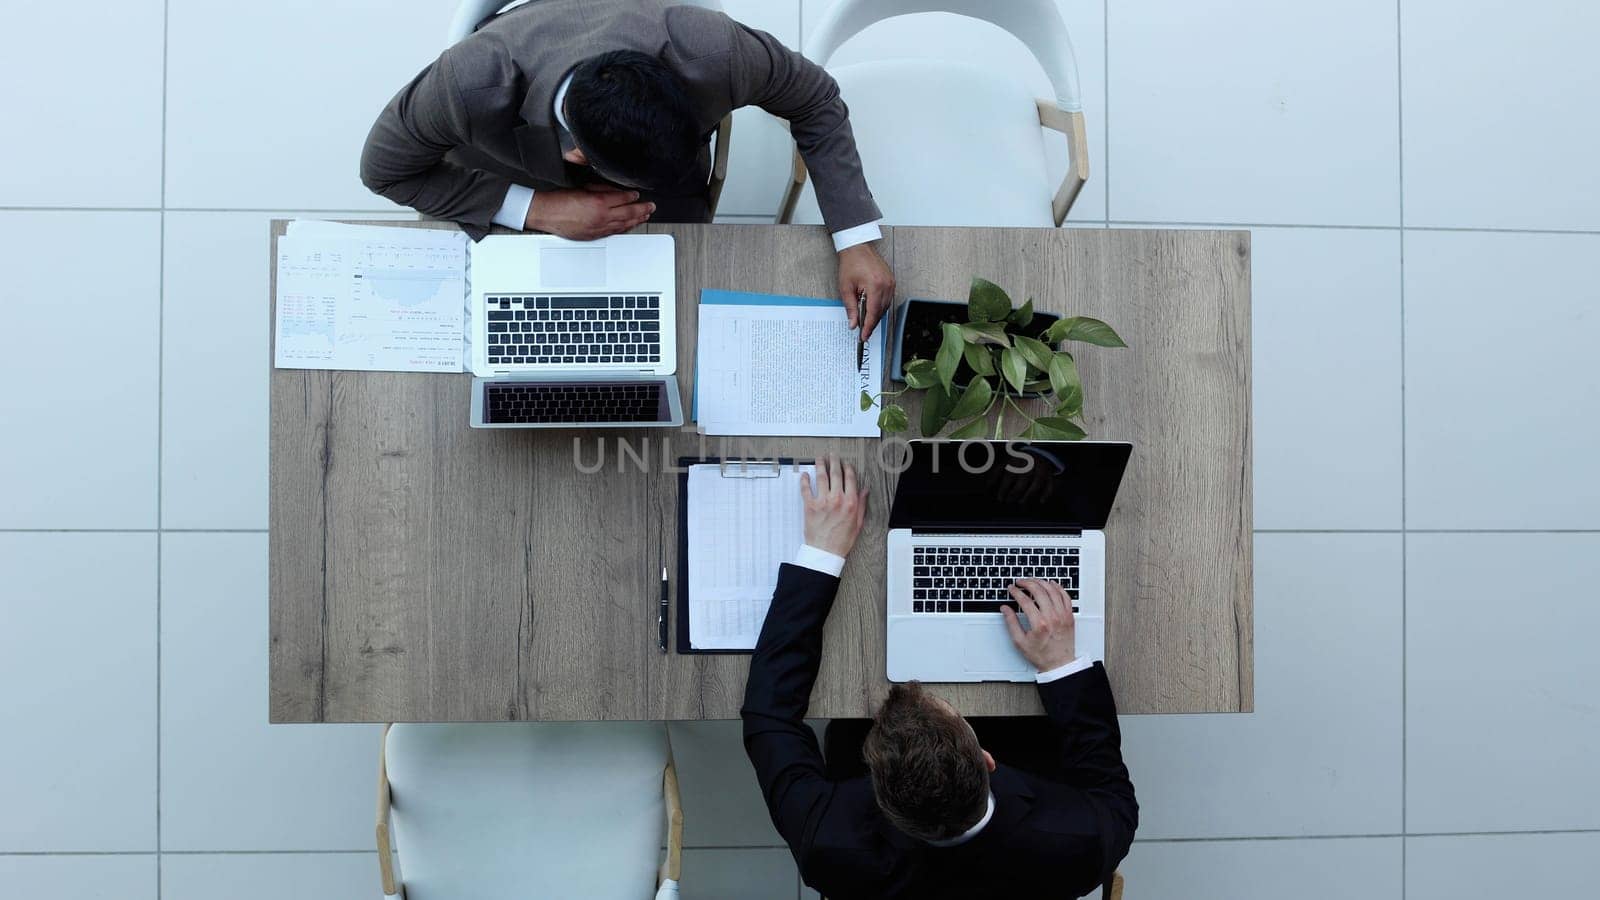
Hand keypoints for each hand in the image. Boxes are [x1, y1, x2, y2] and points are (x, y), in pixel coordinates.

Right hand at [525, 184, 654, 239]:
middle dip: (642, 210)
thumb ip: (601, 190)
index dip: (633, 196)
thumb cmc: (560, 200)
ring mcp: (599, 228)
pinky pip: (614, 232)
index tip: (638, 194)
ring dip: (636, 220)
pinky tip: (629, 226)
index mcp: (599, 203)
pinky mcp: (594, 235)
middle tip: (651, 207)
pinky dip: (624, 228)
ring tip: (645, 216)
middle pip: (628, 213)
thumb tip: (615, 192)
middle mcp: (601, 217)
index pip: (623, 199)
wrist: (546, 214)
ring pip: (623, 225)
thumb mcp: (584, 188)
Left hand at [800, 455, 867, 558]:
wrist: (826, 551)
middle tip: (832, 455)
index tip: (846, 463)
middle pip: (836, 474)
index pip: (850, 478)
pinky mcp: (810, 506)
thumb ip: (861, 504)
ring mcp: (822, 501)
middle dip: (834, 461)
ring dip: (820, 465)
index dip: (848, 468)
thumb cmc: (842, 540)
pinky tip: (805, 474)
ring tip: (819, 459)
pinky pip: (806, 489)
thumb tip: (864, 490)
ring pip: (821, 477)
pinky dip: (804, 480)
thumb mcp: (858, 522)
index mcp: (850, 502)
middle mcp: (837, 499)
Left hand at [837, 243, 894, 340]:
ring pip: (885, 306)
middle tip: (863, 331)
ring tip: (866, 321)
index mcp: (875, 286)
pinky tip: (872, 309)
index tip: (864, 336)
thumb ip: (850, 308)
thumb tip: (853, 323)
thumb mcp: (846, 288)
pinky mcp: (891, 281)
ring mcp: (891, 283)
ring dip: (876, 315)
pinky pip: (887, 299)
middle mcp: (886, 285)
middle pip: (881, 312)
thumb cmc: (851, 263)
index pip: (873, 313)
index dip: (868, 327)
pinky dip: (880, 306)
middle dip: (871, 323)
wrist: (857, 247)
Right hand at [1001, 579, 1076, 671]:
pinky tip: (1051, 584)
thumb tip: (1005, 609)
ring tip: (1033, 581)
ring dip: (1041, 582)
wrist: (1059, 664)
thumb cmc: (1041, 655)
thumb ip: (1011, 623)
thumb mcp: (1020, 642)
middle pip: (1039, 591)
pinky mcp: (1069, 616)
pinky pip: (1065, 596)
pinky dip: (1058, 588)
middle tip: (1020, 582)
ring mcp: (1063, 615)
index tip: (1012, 589)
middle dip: (1027, 583)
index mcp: (1039, 624)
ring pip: (1052, 590)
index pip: (1025, 600)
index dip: (1016, 592)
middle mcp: (1052, 617)